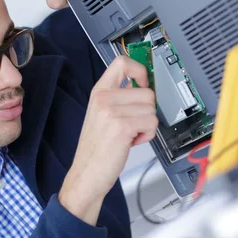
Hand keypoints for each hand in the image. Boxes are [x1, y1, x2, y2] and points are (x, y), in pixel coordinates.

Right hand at [59, 56, 157, 224]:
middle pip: (147, 91)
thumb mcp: (101, 115)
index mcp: (98, 92)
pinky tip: (131, 142)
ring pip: (151, 109)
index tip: (143, 83)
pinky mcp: (122, 126)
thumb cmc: (96, 149)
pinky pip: (151, 123)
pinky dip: (147, 136)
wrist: (86, 174)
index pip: (122, 63)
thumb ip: (118, 98)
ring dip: (147, 125)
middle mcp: (103, 98)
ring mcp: (111, 111)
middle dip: (146, 111)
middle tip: (131, 125)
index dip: (139, 70)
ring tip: (129, 135)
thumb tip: (143, 87)